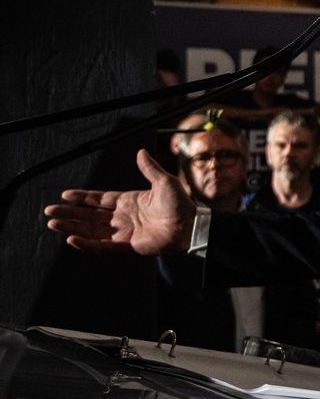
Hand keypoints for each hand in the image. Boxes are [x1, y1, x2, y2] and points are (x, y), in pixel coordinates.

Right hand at [45, 149, 195, 254]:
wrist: (191, 226)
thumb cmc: (181, 204)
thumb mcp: (164, 182)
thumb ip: (149, 169)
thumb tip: (140, 152)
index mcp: (129, 201)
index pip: (99, 199)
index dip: (82, 197)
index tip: (65, 195)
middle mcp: (123, 217)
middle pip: (89, 216)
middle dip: (69, 213)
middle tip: (49, 211)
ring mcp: (124, 232)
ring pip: (91, 230)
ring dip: (72, 227)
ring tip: (53, 223)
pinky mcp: (127, 246)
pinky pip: (102, 246)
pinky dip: (87, 243)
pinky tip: (72, 238)